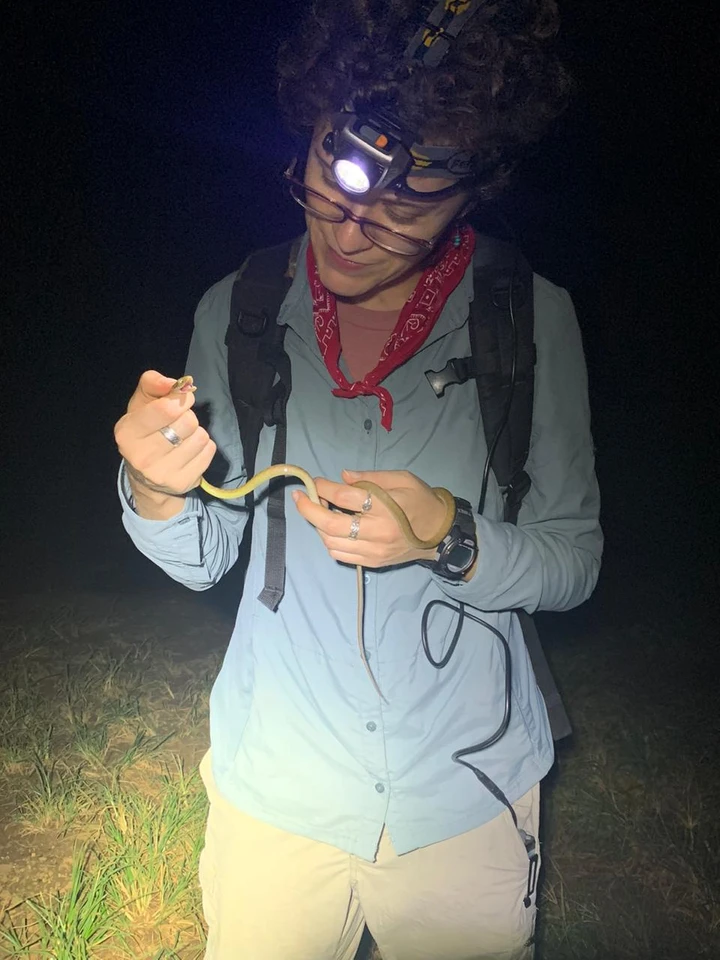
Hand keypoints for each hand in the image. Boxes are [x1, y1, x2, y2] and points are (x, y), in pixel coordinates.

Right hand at [113, 370, 216, 500]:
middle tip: (178, 423)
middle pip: (188, 422)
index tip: (179, 401)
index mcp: (127, 432)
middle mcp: (141, 456)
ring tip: (183, 438)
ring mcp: (162, 474)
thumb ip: (153, 383)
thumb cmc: (146, 430)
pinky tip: (189, 452)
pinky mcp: (182, 483)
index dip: (180, 399)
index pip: (166, 408)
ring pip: (201, 437)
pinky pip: (209, 452)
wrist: (147, 477)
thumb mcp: (141, 403)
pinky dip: (204, 448)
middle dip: (188, 417)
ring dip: (196, 433)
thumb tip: (176, 384)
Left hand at [292, 468, 447, 567]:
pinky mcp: (373, 562)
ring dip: (318, 526)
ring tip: (318, 512)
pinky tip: (331, 529)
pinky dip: (329, 541)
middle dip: (308, 510)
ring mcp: (374, 550)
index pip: (343, 497)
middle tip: (301, 498)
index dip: (323, 488)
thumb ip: (371, 477)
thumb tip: (343, 477)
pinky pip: (340, 555)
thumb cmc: (421, 500)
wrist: (441, 533)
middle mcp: (377, 531)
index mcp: (384, 507)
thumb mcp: (402, 478)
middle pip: (330, 524)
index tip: (315, 481)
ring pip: (331, 542)